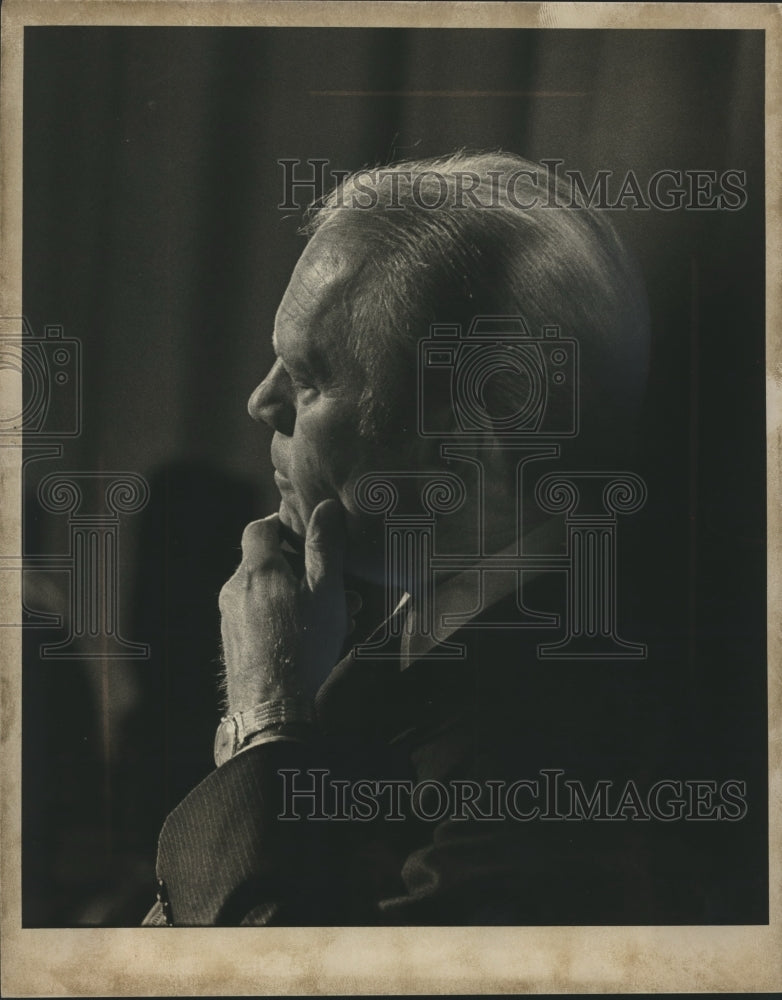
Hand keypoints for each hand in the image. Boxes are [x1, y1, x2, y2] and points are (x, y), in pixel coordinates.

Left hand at [218, 498, 356, 712]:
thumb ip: (325, 547)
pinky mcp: (234, 642)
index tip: (308, 534)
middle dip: (304, 569)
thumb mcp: (325, 591)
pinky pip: (259, 616)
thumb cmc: (303, 645)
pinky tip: (312, 637)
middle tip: (338, 586)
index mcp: (257, 569)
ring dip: (300, 596)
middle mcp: (235, 589)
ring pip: (267, 592)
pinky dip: (284, 616)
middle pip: (267, 562)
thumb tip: (325, 507)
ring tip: (336, 616)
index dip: (283, 524)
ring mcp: (230, 617)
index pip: (259, 528)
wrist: (271, 707)